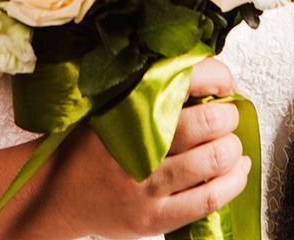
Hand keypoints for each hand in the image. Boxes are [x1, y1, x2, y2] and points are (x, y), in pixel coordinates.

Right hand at [28, 57, 249, 239]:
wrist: (57, 194)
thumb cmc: (89, 147)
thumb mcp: (109, 105)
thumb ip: (148, 90)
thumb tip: (205, 76)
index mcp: (127, 107)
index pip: (186, 79)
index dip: (217, 76)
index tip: (223, 82)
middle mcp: (138, 144)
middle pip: (209, 121)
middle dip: (228, 115)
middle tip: (225, 115)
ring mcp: (147, 184)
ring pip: (215, 159)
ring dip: (232, 147)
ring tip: (229, 143)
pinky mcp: (154, 217)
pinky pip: (209, 198)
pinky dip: (233, 182)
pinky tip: (237, 171)